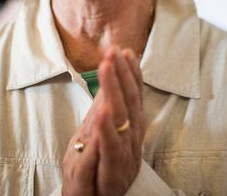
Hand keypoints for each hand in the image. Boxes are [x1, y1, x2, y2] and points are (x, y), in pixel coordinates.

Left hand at [62, 48, 145, 195]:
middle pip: (129, 103)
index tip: (125, 51)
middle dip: (122, 75)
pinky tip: (103, 109)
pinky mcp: (110, 174)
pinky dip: (107, 129)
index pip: (134, 98)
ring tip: (108, 67)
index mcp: (130, 133)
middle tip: (114, 52)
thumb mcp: (96, 138)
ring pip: (121, 120)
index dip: (131, 74)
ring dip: (115, 91)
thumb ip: (103, 113)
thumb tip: (108, 83)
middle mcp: (131, 143)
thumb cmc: (93, 174)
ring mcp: (123, 158)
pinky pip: (109, 149)